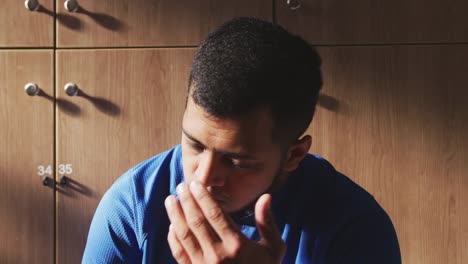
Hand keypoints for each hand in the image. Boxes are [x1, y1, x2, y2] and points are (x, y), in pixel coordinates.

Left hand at [164, 181, 285, 263]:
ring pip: (184, 236)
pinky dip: (173, 239)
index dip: (203, 197)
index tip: (195, 183)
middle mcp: (218, 256)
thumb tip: (265, 196)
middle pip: (197, 222)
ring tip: (170, 200)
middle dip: (186, 201)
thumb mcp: (273, 248)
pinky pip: (179, 255)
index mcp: (237, 245)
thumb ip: (267, 222)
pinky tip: (172, 226)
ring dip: (175, 216)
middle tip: (180, 186)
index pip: (215, 214)